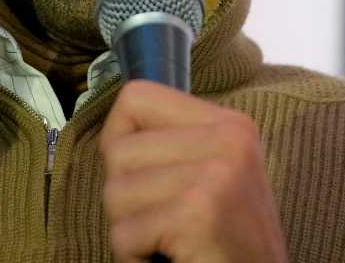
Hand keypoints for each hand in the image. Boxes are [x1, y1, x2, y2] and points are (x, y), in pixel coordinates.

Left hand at [99, 80, 288, 262]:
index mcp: (230, 124)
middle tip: (166, 224)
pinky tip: (174, 259)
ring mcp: (216, 174)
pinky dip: (134, 259)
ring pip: (115, 192)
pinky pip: (124, 235)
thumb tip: (113, 132)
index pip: (136, 97)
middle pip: (118, 150)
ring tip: (171, 242)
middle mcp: (228, 139)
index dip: (119, 139)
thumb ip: (174, 146)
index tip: (141, 177)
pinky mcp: (198, 213)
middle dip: (126, 198)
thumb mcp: (214, 179)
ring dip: (131, 231)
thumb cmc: (227, 245)